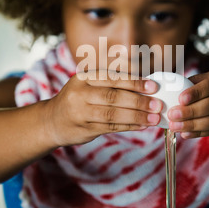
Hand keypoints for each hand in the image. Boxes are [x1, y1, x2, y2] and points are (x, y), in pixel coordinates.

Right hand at [45, 70, 161, 146]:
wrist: (52, 121)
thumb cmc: (78, 99)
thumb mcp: (87, 85)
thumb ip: (111, 84)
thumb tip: (145, 87)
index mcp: (83, 78)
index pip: (112, 78)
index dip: (134, 83)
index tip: (152, 87)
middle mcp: (79, 94)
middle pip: (113, 97)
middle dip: (138, 101)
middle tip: (157, 104)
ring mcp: (80, 113)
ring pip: (113, 115)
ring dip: (136, 116)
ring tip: (153, 118)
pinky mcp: (84, 129)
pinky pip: (110, 128)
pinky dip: (128, 127)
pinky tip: (142, 125)